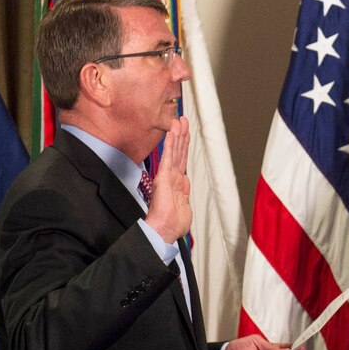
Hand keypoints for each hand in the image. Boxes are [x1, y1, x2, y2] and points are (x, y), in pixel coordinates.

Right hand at [144, 116, 191, 243]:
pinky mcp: (164, 176)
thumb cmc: (172, 224)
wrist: (164, 230)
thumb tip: (184, 191)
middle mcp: (171, 177)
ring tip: (179, 119)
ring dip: (177, 134)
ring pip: (174, 151)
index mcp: (177, 184)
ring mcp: (167, 175)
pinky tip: (172, 131)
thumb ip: (184, 197)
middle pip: (178, 152)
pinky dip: (170, 143)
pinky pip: (168, 156)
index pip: (181, 161)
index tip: (184, 135)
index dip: (183, 147)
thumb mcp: (184, 208)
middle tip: (182, 119)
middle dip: (181, 135)